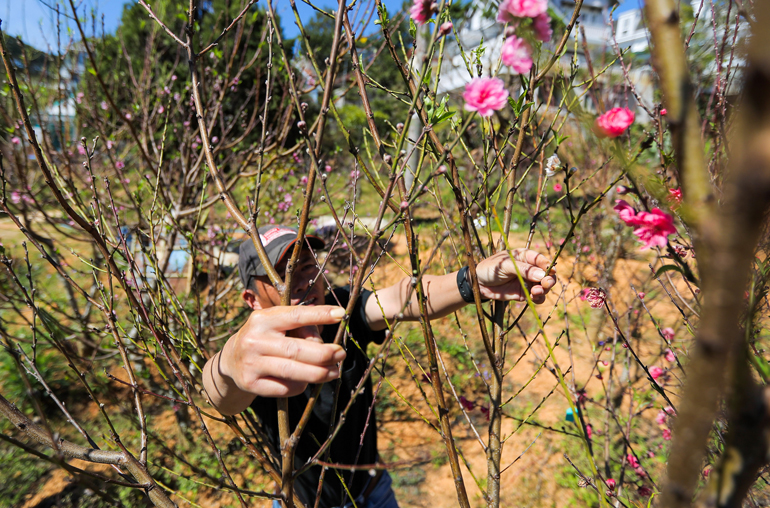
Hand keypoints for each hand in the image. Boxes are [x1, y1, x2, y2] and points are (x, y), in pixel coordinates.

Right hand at [218, 305, 347, 397]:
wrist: (231, 359)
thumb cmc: (265, 338)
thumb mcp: (277, 325)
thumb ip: (300, 329)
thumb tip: (326, 345)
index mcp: (263, 319)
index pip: (295, 315)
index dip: (319, 315)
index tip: (341, 314)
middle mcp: (254, 340)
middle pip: (296, 349)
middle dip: (324, 353)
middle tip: (341, 354)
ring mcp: (251, 363)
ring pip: (292, 371)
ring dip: (318, 373)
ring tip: (334, 372)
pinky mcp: (251, 383)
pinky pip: (284, 388)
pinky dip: (300, 386)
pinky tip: (307, 382)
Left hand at [474, 249, 555, 303]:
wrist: (478, 284)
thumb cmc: (490, 269)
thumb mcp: (505, 266)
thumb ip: (523, 270)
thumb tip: (542, 275)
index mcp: (525, 256)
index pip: (541, 260)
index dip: (548, 266)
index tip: (550, 272)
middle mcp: (529, 268)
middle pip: (546, 274)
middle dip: (548, 280)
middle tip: (544, 284)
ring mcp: (527, 281)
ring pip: (543, 286)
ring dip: (543, 290)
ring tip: (535, 292)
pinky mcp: (524, 293)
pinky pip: (537, 296)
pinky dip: (538, 298)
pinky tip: (534, 298)